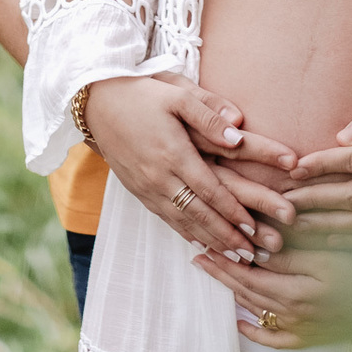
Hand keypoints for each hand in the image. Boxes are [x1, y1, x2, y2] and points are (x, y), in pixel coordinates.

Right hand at [84, 75, 297, 258]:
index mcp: (173, 152)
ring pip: (183, 222)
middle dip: (227, 236)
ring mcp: (146, 187)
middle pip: (199, 214)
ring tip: (235, 257)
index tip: (254, 227)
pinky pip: (166, 219)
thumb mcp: (177, 93)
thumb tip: (239, 133)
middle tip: (252, 255)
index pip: (209, 190)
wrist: (98, 103)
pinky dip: (187, 234)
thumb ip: (209, 113)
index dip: (233, 211)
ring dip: (211, 241)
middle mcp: (159, 176)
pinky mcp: (138, 191)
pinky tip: (202, 245)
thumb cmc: (142, 93)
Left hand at [192, 245, 351, 347]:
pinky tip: (240, 323)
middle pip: (246, 291)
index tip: (205, 241)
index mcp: (293, 291)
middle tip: (197, 254)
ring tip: (213, 275)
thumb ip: (289, 257)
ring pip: (256, 310)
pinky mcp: (309, 339)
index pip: (248, 273)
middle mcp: (291, 314)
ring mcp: (298, 329)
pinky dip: (255, 332)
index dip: (225, 258)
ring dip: (231, 292)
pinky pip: (275, 339)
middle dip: (220, 272)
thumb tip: (255, 251)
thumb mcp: (325, 257)